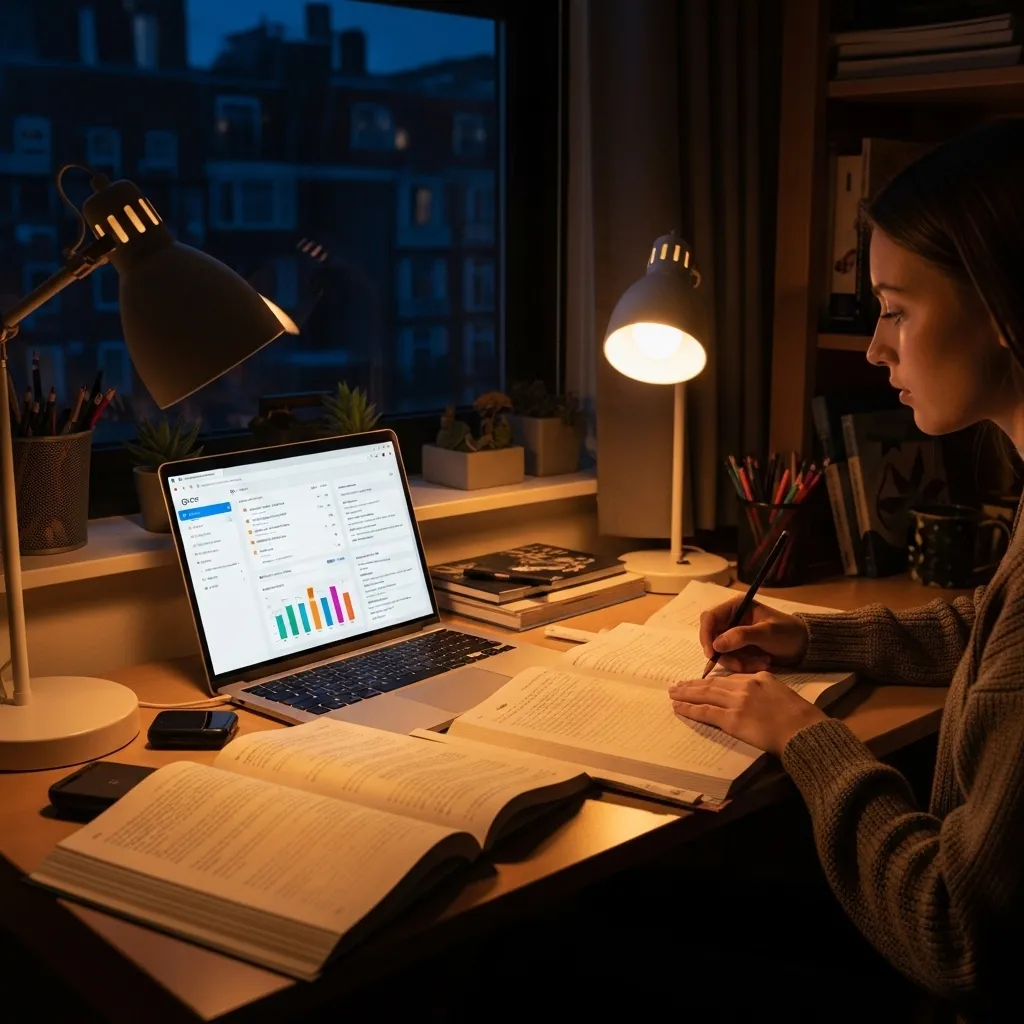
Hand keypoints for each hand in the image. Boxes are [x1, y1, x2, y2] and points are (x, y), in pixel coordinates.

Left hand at [668, 672, 825, 756]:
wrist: (804, 731)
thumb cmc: (801, 718)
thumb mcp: (783, 693)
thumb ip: (766, 690)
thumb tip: (754, 696)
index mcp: (759, 677)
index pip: (730, 678)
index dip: (713, 680)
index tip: (702, 681)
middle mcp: (745, 686)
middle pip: (713, 683)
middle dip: (693, 684)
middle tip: (678, 684)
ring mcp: (737, 702)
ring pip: (705, 694)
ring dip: (686, 693)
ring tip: (673, 693)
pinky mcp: (732, 719)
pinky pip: (705, 712)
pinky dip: (689, 708)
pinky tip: (678, 707)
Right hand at [699, 598, 808, 672]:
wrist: (803, 646)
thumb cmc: (787, 632)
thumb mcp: (767, 632)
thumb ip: (742, 636)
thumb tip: (716, 645)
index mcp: (735, 607)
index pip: (709, 618)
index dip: (706, 635)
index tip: (712, 654)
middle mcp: (731, 619)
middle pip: (712, 638)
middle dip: (726, 655)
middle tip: (741, 666)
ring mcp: (733, 635)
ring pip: (721, 652)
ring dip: (738, 662)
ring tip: (761, 663)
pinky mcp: (738, 649)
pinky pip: (731, 660)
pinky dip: (744, 665)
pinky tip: (762, 664)